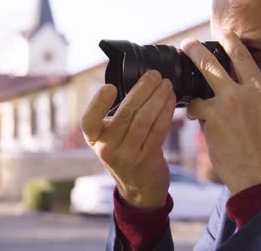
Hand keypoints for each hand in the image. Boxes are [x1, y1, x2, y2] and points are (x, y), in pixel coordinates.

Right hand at [81, 70, 176, 208]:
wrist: (139, 186)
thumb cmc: (125, 150)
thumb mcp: (111, 136)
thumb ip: (116, 114)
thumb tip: (137, 79)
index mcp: (94, 138)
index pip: (89, 121)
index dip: (98, 104)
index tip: (110, 87)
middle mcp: (107, 148)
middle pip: (125, 114)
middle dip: (142, 90)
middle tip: (154, 74)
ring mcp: (128, 156)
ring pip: (145, 120)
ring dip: (158, 98)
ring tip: (166, 83)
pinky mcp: (148, 158)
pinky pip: (159, 129)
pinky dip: (166, 110)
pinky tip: (171, 98)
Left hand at [181, 32, 260, 194]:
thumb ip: (256, 98)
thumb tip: (243, 89)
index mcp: (260, 91)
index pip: (242, 57)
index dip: (230, 42)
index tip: (223, 35)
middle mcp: (240, 95)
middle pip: (210, 64)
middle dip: (195, 51)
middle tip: (187, 44)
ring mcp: (222, 110)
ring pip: (198, 92)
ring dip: (193, 95)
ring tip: (191, 97)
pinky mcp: (209, 126)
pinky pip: (198, 114)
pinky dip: (199, 116)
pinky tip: (203, 123)